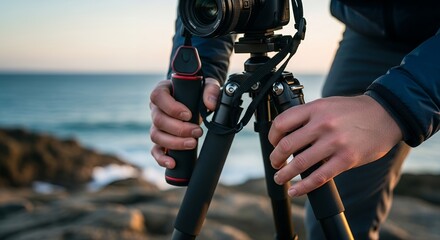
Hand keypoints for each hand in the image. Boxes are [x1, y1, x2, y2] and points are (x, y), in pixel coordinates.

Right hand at [149, 78, 219, 167]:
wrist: (196, 100)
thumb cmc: (198, 91)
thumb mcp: (207, 85)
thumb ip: (211, 90)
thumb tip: (211, 105)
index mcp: (163, 91)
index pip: (158, 97)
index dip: (171, 107)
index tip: (188, 115)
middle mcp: (156, 108)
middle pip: (158, 120)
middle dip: (179, 129)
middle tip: (198, 131)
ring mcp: (156, 125)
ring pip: (156, 136)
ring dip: (174, 143)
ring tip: (193, 143)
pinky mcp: (161, 139)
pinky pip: (155, 150)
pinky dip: (162, 158)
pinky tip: (173, 163)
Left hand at [268, 95, 402, 196]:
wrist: (386, 115)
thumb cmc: (354, 111)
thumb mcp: (327, 104)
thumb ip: (308, 117)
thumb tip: (287, 135)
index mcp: (315, 108)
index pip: (282, 123)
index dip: (272, 136)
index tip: (273, 143)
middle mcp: (323, 124)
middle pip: (286, 145)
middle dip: (275, 158)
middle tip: (275, 163)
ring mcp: (334, 142)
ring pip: (299, 163)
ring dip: (285, 174)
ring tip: (280, 178)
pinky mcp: (346, 159)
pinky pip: (319, 177)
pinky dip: (303, 187)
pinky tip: (296, 190)